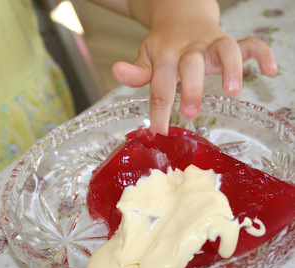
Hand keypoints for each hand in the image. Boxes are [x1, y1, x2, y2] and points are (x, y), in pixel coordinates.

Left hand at [112, 1, 277, 135]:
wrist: (181, 15)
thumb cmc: (163, 43)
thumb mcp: (146, 55)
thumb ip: (137, 71)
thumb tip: (117, 71)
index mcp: (166, 54)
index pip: (161, 85)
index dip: (158, 110)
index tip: (158, 133)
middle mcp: (190, 48)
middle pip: (192, 65)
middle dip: (191, 89)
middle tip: (189, 113)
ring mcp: (211, 44)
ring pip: (224, 49)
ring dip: (230, 68)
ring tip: (232, 91)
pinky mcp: (228, 41)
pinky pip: (249, 44)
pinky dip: (261, 54)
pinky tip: (270, 70)